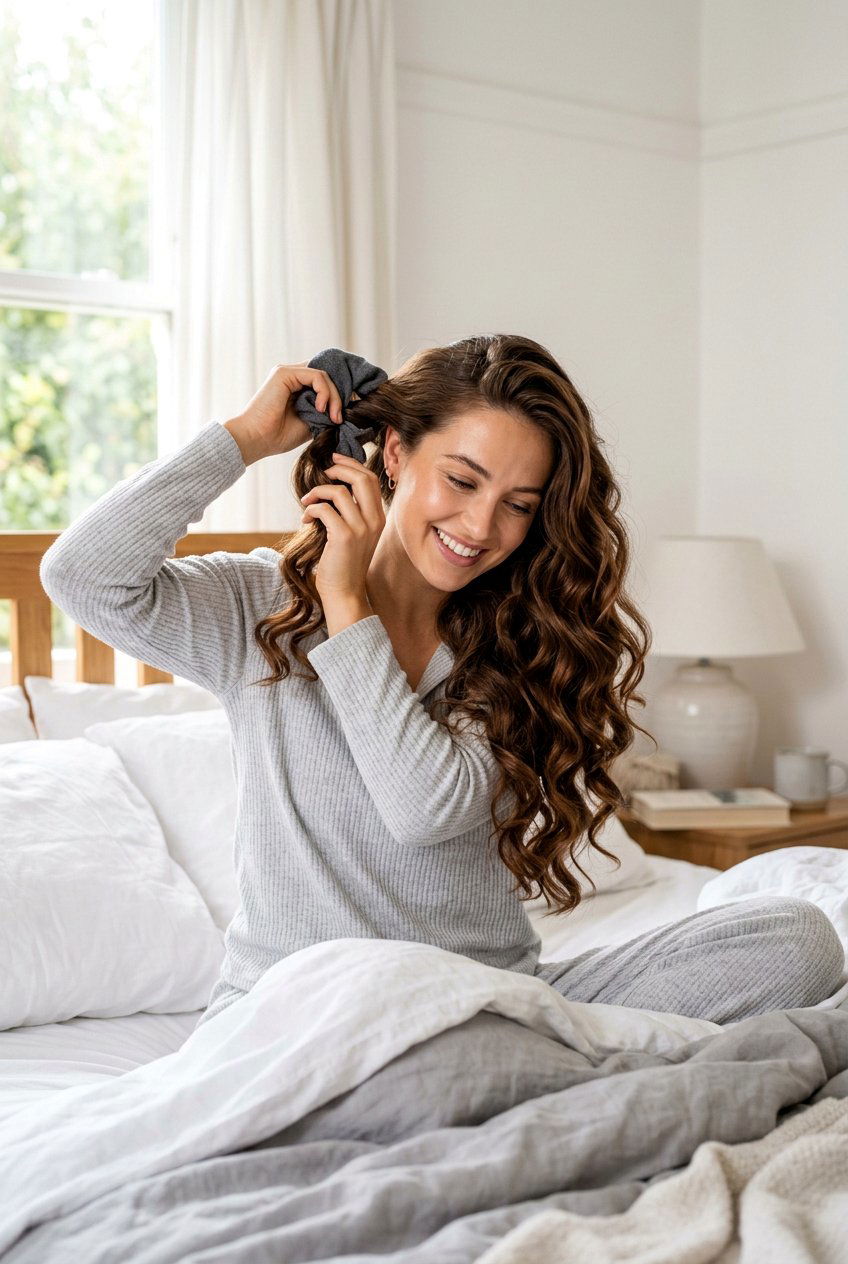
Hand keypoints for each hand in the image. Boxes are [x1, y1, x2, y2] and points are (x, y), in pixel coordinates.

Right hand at [224, 363, 344, 463]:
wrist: (257, 440)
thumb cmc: (279, 436)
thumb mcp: (311, 422)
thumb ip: (326, 411)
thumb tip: (349, 406)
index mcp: (296, 387)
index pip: (325, 381)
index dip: (339, 393)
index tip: (344, 414)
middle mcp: (292, 376)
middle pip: (327, 376)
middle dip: (339, 396)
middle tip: (338, 419)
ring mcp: (288, 372)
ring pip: (324, 376)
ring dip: (334, 397)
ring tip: (332, 417)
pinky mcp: (284, 372)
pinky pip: (317, 376)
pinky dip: (325, 392)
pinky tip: (321, 409)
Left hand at [300, 453, 385, 602]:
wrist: (344, 593)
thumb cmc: (344, 565)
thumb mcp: (355, 535)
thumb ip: (352, 513)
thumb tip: (334, 489)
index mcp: (379, 518)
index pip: (371, 480)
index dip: (353, 465)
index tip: (335, 461)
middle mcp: (374, 521)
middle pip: (362, 478)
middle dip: (340, 468)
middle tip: (324, 471)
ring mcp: (361, 529)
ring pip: (340, 491)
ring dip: (318, 492)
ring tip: (307, 502)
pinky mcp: (344, 536)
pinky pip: (325, 509)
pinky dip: (311, 509)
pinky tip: (306, 520)